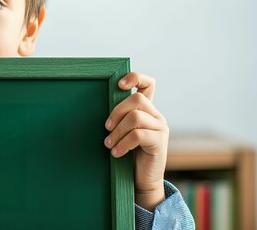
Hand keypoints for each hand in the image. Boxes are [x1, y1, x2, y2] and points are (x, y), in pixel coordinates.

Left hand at [104, 72, 167, 210]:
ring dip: (117, 131)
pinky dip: (123, 144)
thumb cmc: (128, 154)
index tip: (119, 85)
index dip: (135, 78)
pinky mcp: (159, 143)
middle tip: (106, 127)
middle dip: (117, 112)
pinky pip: (138, 135)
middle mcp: (156, 116)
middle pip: (137, 99)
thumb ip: (119, 118)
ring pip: (136, 117)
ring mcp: (160, 128)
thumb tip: (96, 105)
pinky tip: (116, 153)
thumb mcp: (122, 132)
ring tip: (109, 144)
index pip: (148, 84)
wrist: (142, 180)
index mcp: (147, 110)